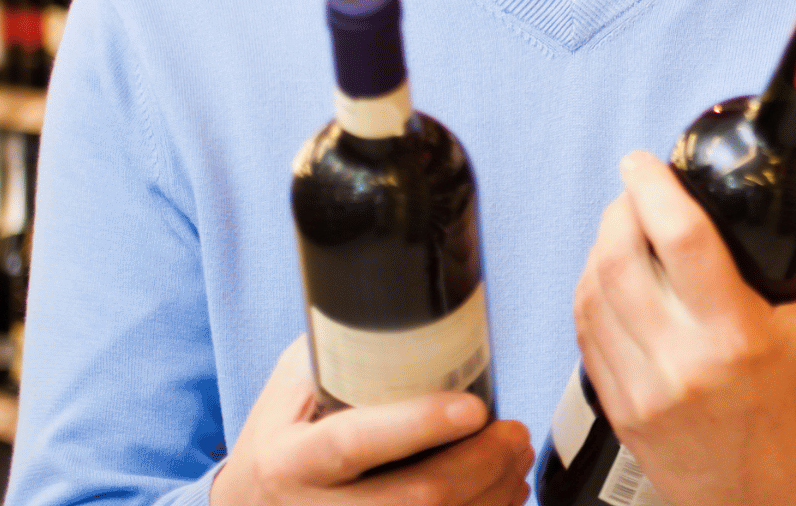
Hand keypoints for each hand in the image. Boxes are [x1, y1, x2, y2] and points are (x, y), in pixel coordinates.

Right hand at [210, 336, 532, 505]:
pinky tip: (502, 493)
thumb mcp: (292, 389)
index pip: (357, 443)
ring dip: (495, 492)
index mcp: (292, 459)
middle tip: (514, 431)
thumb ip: (343, 354)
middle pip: (419, 497)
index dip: (420, 424)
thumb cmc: (281, 439)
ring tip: (514, 457)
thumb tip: (417, 308)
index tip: (473, 407)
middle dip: (483, 463)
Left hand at [574, 149, 795, 505]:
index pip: (679, 240)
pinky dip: (592, 290)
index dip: (653, 187)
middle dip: (620, 207)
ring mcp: (643, 392)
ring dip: (601, 244)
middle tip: (638, 187)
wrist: (784, 499)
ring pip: (592, 292)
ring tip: (626, 223)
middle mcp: (682, 365)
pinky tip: (613, 273)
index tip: (645, 160)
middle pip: (618, 258)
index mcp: (738, 338)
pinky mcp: (620, 411)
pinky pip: (586, 332)